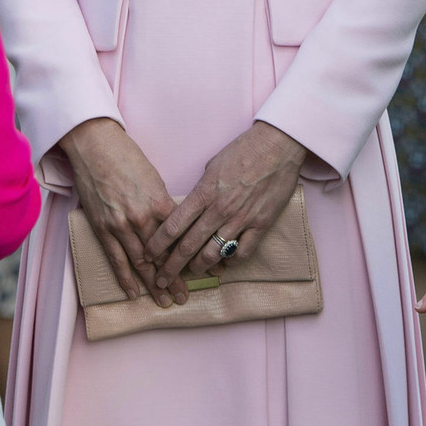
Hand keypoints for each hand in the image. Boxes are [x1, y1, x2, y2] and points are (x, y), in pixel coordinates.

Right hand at [58, 118, 175, 306]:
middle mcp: (142, 218)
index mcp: (160, 203)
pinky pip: (116, 259)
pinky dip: (126, 278)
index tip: (204, 271)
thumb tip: (173, 226)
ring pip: (141, 263)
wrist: (95, 146)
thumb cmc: (127, 157)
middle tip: (184, 297)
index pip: (181, 239)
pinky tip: (135, 292)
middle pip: (163, 256)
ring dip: (153, 284)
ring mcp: (121, 225)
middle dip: (175, 279)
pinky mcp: (102, 227)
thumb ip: (163, 205)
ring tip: (165, 301)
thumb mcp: (155, 179)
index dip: (192, 257)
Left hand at [146, 122, 306, 298]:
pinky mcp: (261, 225)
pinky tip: (225, 261)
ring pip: (213, 254)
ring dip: (199, 267)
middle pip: (188, 247)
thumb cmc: (244, 149)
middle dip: (171, 267)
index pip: (173, 226)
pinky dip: (231, 261)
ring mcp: (241, 220)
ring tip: (192, 271)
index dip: (156, 245)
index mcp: (204, 193)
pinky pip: (242, 253)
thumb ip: (201, 190)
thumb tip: (193, 206)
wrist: (278, 145)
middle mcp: (219, 210)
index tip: (147, 255)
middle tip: (161, 280)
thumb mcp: (212, 165)